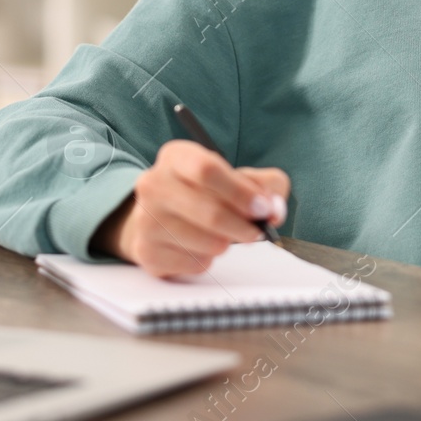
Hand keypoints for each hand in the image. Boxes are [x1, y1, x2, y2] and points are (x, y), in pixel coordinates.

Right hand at [92, 140, 288, 277]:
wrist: (160, 218)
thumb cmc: (206, 194)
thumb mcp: (237, 177)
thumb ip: (266, 185)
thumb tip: (274, 210)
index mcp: (176, 157)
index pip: (207, 170)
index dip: (241, 192)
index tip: (263, 208)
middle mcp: (153, 184)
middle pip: (210, 212)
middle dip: (243, 226)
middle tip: (257, 231)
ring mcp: (146, 219)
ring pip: (208, 243)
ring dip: (226, 243)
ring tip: (221, 234)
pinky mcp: (147, 252)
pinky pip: (195, 263)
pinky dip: (208, 259)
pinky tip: (199, 246)